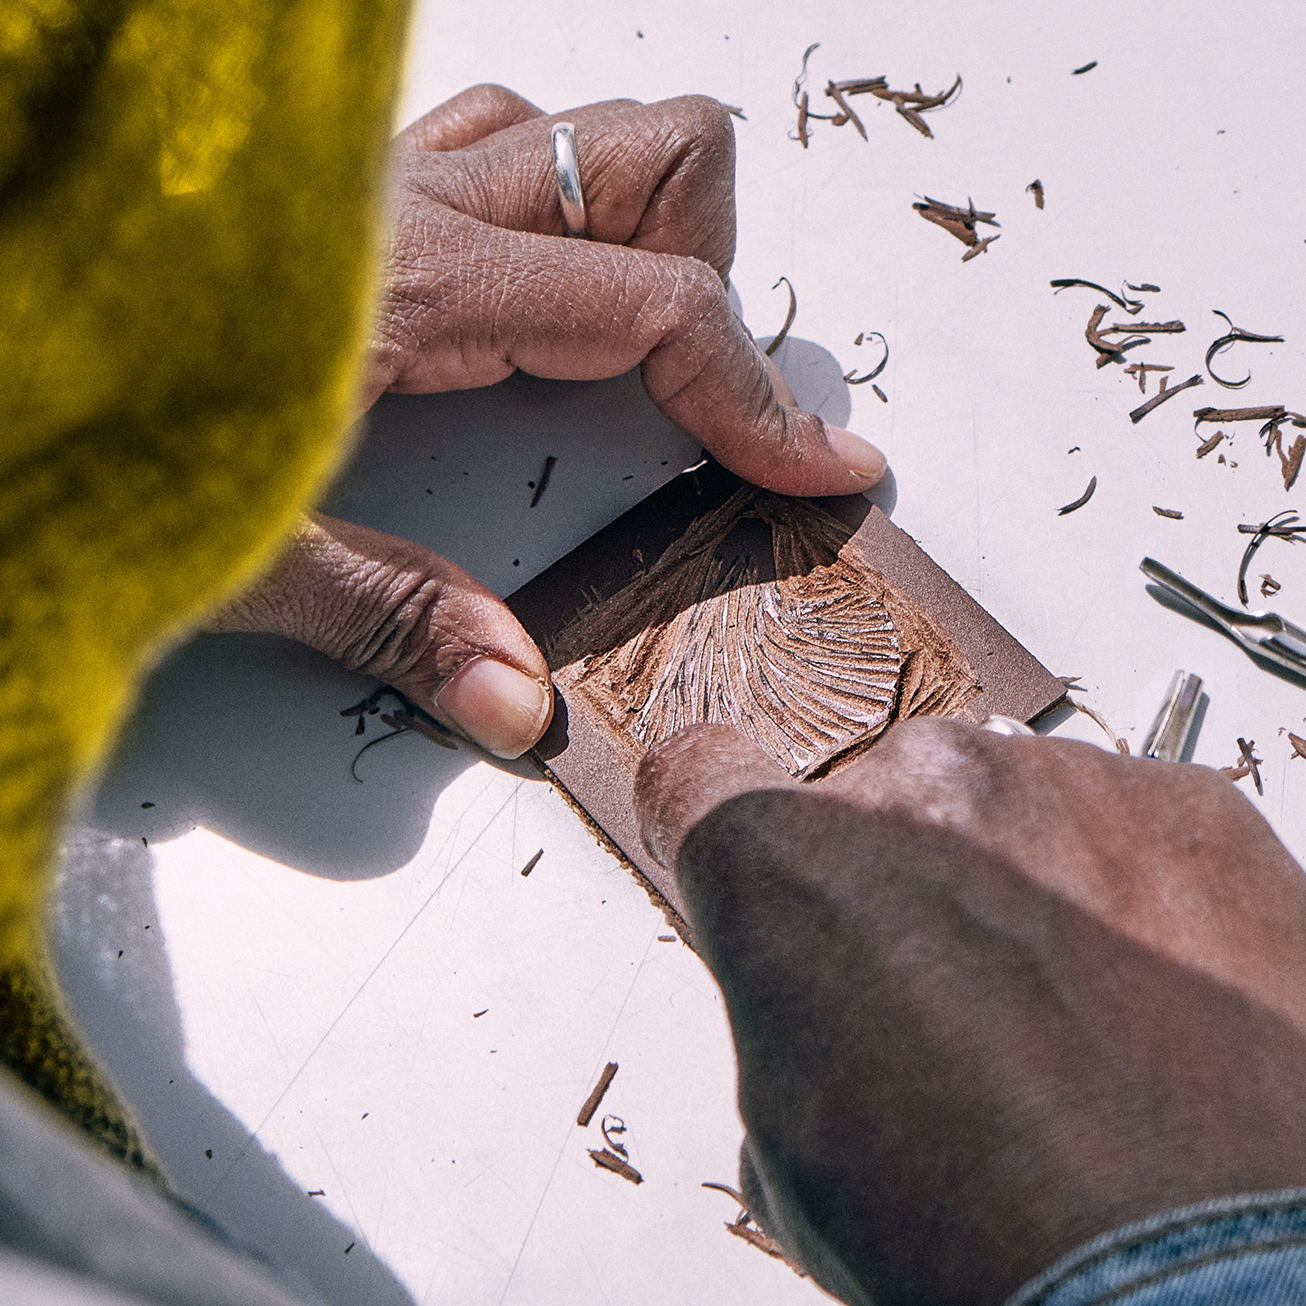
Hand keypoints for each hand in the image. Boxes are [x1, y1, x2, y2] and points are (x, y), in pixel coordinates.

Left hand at [211, 85, 887, 757]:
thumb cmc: (65, 425)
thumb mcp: (233, 546)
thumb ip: (390, 618)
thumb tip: (511, 701)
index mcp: (414, 285)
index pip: (653, 308)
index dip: (759, 396)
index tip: (824, 462)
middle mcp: (410, 202)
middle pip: (651, 159)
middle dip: (711, 273)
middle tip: (684, 398)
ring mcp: (379, 183)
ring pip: (572, 139)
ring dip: (636, 235)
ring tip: (612, 362)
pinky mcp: (347, 196)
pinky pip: (491, 155)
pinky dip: (553, 224)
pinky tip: (520, 321)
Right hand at [635, 719, 1305, 1305]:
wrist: (1204, 1280)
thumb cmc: (998, 1237)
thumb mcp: (798, 1145)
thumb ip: (785, 1015)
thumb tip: (825, 1004)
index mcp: (791, 865)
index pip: (699, 771)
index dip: (714, 815)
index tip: (749, 847)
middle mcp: (919, 786)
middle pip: (875, 800)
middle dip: (897, 881)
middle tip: (951, 999)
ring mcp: (1062, 784)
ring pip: (1005, 809)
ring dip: (1018, 886)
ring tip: (1068, 1019)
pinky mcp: (1187, 808)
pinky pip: (1122, 825)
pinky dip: (1126, 892)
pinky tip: (1143, 1001)